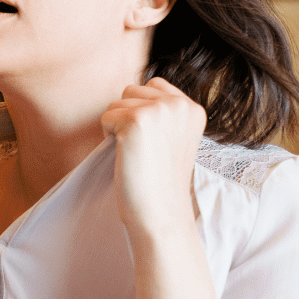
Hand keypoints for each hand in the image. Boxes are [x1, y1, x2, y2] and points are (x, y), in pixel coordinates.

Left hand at [99, 77, 204, 238]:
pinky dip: (108, 137)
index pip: (153, 85)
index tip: (151, 141)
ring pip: (116, 103)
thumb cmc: (160, 181)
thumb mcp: (173, 138)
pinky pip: (105, 118)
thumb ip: (162, 114)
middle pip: (131, 90)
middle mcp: (179, 105)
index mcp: (192, 109)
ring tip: (136, 154)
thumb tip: (130, 93)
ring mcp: (158, 110)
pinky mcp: (136, 120)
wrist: (160, 213)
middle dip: (127, 116)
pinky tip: (126, 156)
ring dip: (117, 127)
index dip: (141, 110)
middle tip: (142, 149)